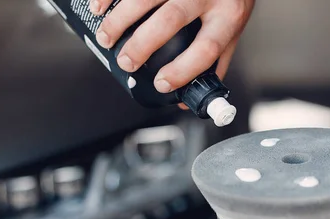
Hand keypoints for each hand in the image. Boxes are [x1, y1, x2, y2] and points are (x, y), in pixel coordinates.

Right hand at [91, 0, 254, 94]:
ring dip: (121, 19)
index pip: (206, 49)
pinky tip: (98, 7)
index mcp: (228, 17)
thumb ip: (214, 60)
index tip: (160, 83)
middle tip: (125, 62)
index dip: (182, 70)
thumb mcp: (231, 28)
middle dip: (142, 44)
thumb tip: (186, 99)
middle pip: (172, 19)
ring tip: (105, 38)